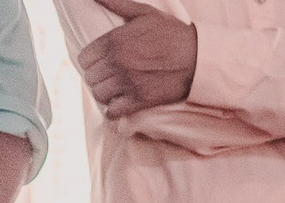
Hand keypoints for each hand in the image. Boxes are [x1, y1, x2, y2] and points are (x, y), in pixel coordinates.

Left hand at [78, 0, 198, 118]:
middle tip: (108, 78)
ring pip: (99, 94)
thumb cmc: (172, 34)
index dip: (91, 61)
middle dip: (97, 77)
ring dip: (104, 93)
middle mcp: (117, 62)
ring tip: (113, 91)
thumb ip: (116, 3)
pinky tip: (118, 105)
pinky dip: (113, 110)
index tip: (100, 64)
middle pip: (90, 77)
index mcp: (113, 41)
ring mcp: (129, 82)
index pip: (84, 58)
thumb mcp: (144, 13)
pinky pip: (114, 111)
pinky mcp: (142, 100)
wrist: (199, 58)